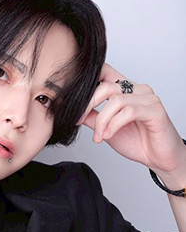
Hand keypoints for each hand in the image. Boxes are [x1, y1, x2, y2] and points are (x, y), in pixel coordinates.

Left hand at [79, 63, 185, 179]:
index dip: (87, 83)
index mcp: (126, 90)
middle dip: (88, 105)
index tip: (72, 103)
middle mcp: (138, 89)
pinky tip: (108, 136)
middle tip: (79, 121)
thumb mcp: (106, 129)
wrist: (159, 159)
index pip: (105, 72)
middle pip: (106, 86)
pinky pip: (129, 112)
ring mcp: (148, 98)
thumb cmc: (138, 142)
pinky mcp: (155, 110)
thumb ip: (93, 118)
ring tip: (99, 136)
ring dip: (102, 121)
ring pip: (116, 101)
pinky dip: (114, 125)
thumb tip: (75, 112)